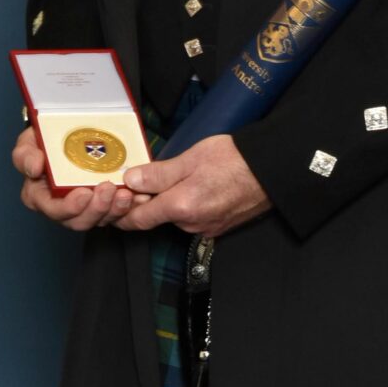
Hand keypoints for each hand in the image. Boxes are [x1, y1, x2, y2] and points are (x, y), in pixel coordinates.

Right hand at [12, 125, 140, 230]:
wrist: (67, 135)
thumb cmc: (43, 141)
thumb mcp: (29, 141)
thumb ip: (26, 154)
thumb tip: (34, 167)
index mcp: (38, 196)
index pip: (51, 209)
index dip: (68, 207)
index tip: (84, 194)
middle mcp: (60, 207)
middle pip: (77, 220)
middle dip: (95, 208)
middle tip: (108, 189)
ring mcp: (83, 208)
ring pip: (98, 220)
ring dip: (113, 209)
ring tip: (125, 194)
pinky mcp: (102, 205)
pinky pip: (115, 213)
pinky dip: (127, 206)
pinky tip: (137, 197)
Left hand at [119, 135, 269, 236]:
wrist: (273, 171)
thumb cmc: (236, 160)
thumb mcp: (191, 158)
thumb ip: (158, 173)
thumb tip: (131, 180)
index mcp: (181, 207)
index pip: (138, 220)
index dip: (121, 213)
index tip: (114, 202)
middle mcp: (192, 224)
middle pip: (158, 217)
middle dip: (148, 201)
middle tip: (144, 178)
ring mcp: (207, 228)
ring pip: (177, 217)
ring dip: (171, 201)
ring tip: (176, 177)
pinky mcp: (220, 226)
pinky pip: (195, 217)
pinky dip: (189, 205)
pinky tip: (197, 186)